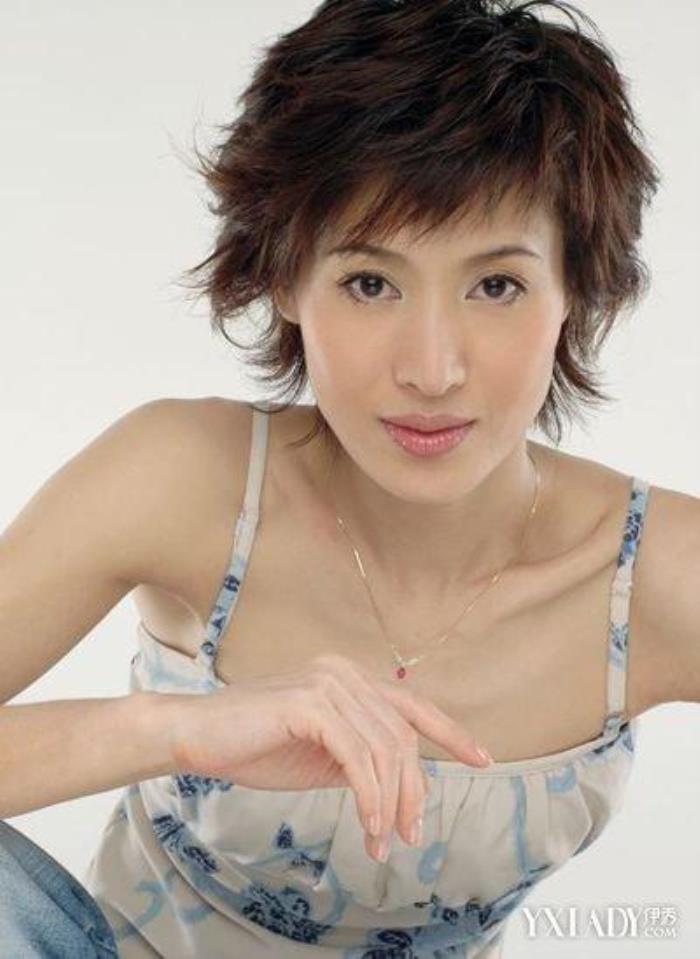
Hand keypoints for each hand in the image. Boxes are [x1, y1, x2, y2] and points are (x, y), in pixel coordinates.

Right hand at [170, 653, 491, 862]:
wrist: (197, 737)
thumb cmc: (255, 746)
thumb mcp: (322, 754)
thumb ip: (360, 757)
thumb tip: (401, 784)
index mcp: (349, 678)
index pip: (412, 705)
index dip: (451, 732)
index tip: (482, 760)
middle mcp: (344, 673)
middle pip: (403, 735)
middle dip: (414, 791)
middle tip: (411, 836)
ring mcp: (327, 684)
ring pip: (386, 749)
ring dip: (391, 804)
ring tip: (383, 841)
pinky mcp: (310, 705)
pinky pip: (359, 758)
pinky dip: (371, 799)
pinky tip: (370, 827)